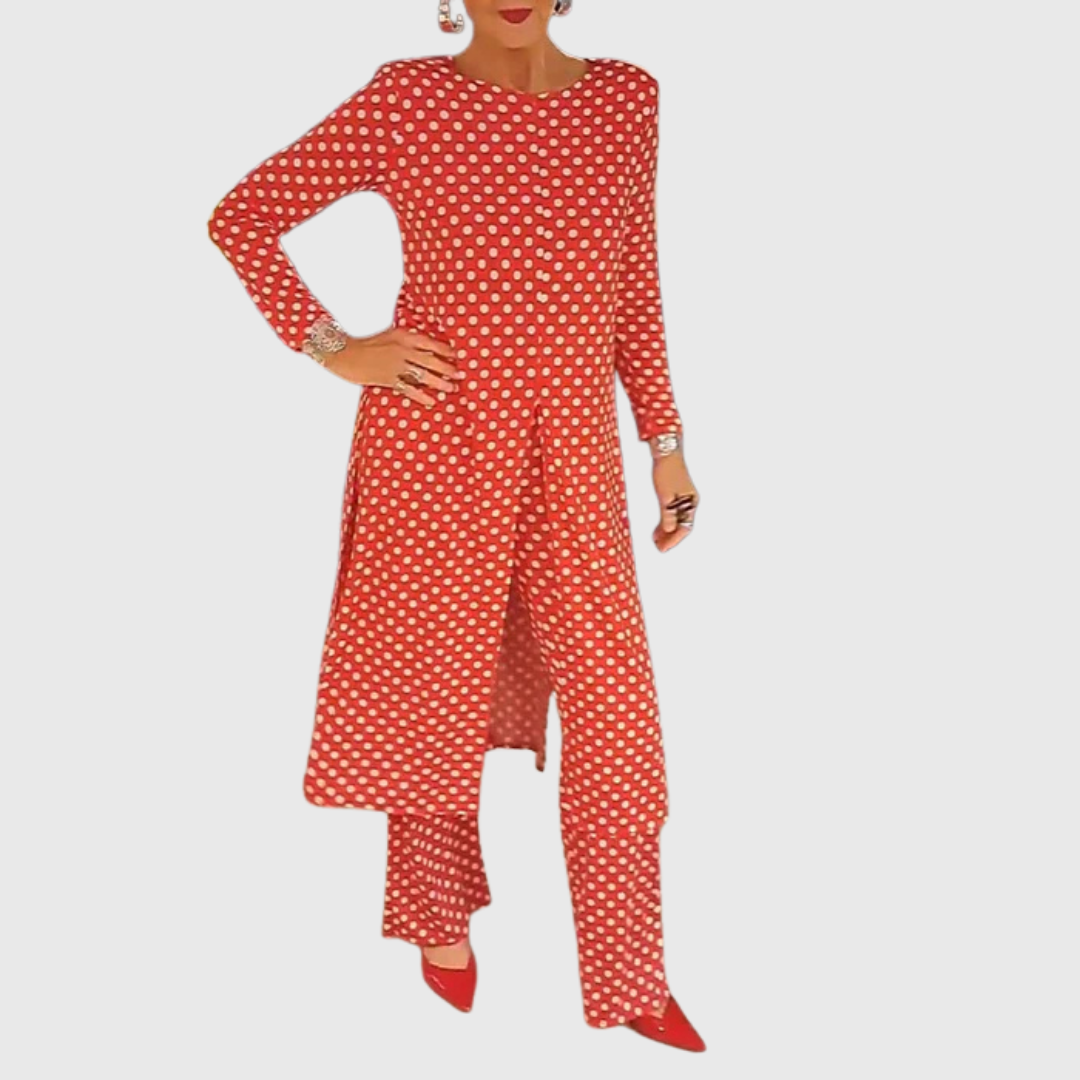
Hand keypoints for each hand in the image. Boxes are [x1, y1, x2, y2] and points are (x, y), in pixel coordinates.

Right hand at [323, 326, 464, 404]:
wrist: (344, 353)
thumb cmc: (366, 345)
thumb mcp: (388, 336)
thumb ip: (405, 341)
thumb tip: (424, 349)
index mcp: (403, 336)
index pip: (430, 342)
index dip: (444, 350)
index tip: (456, 356)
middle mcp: (402, 349)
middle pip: (431, 359)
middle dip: (447, 368)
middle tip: (460, 375)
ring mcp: (395, 364)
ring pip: (423, 375)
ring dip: (439, 382)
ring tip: (451, 388)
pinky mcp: (388, 378)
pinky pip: (409, 388)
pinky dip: (421, 395)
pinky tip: (431, 401)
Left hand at [651, 450, 698, 551]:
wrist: (666, 452)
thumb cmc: (666, 471)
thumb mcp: (665, 496)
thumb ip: (667, 515)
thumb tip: (669, 531)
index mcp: (690, 503)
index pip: (684, 528)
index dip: (673, 540)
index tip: (662, 548)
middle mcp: (690, 502)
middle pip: (682, 526)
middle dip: (671, 538)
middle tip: (659, 547)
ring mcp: (684, 498)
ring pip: (678, 520)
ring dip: (668, 531)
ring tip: (656, 539)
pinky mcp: (677, 494)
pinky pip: (674, 513)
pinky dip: (666, 522)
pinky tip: (658, 527)